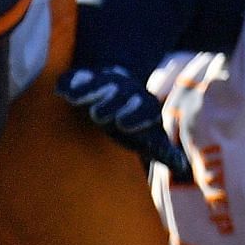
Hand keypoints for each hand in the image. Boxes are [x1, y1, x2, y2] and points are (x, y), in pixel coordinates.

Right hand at [59, 66, 190, 176]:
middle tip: (100, 113)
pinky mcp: (81, 80)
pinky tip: (61, 90)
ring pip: (99, 84)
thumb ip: (162, 150)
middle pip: (121, 95)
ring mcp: (103, 83)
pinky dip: (69, 83)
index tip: (123, 124)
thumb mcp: (146, 136)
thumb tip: (182, 166)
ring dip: (89, 91)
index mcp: (144, 107)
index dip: (135, 116)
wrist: (114, 88)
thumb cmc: (131, 120)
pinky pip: (74, 78)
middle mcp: (125, 92)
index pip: (145, 110)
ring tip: (75, 98)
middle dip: (112, 102)